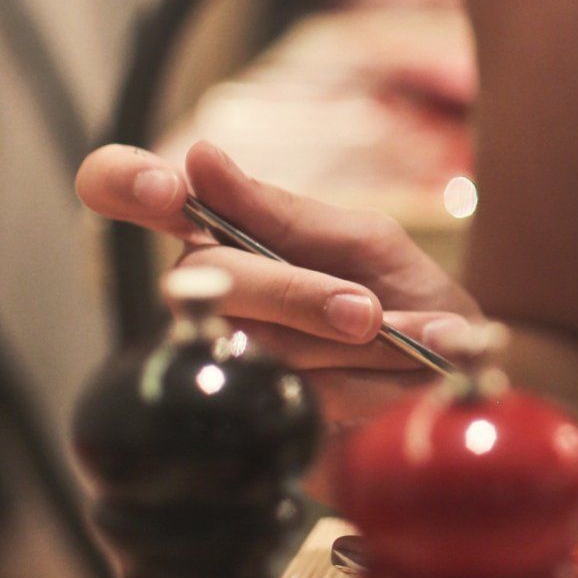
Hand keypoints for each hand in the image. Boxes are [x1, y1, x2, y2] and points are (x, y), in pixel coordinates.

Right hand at [76, 136, 482, 463]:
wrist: (453, 378)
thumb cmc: (401, 294)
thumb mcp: (362, 239)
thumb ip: (283, 213)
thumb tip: (199, 158)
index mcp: (223, 231)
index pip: (125, 188)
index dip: (124, 182)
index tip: (167, 188)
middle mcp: (206, 290)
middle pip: (213, 279)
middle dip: (301, 296)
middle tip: (366, 311)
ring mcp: (220, 355)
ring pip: (261, 345)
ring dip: (348, 348)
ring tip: (398, 341)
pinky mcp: (248, 418)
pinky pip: (289, 396)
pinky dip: (358, 387)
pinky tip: (383, 379)